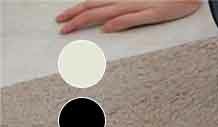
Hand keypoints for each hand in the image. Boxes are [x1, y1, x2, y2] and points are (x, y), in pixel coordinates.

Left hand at [56, 0, 201, 33]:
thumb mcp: (141, 4)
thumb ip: (126, 11)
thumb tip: (109, 23)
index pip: (93, 3)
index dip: (76, 11)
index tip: (63, 19)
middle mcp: (125, 1)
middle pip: (94, 8)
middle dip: (74, 17)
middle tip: (60, 27)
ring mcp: (138, 7)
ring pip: (106, 12)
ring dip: (87, 19)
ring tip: (71, 28)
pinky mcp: (153, 13)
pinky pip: (132, 18)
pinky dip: (118, 22)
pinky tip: (107, 28)